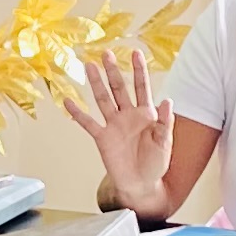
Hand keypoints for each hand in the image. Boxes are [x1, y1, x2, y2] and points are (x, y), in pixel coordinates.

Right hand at [57, 46, 175, 216]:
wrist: (140, 184)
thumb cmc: (156, 163)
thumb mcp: (165, 143)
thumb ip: (165, 122)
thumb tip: (167, 101)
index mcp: (146, 114)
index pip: (142, 87)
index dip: (139, 70)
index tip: (135, 52)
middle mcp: (128, 115)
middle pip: (119, 88)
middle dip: (112, 70)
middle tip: (106, 53)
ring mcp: (114, 125)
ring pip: (103, 99)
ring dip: (96, 83)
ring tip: (88, 66)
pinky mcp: (102, 138)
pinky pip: (88, 123)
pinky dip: (78, 113)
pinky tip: (68, 102)